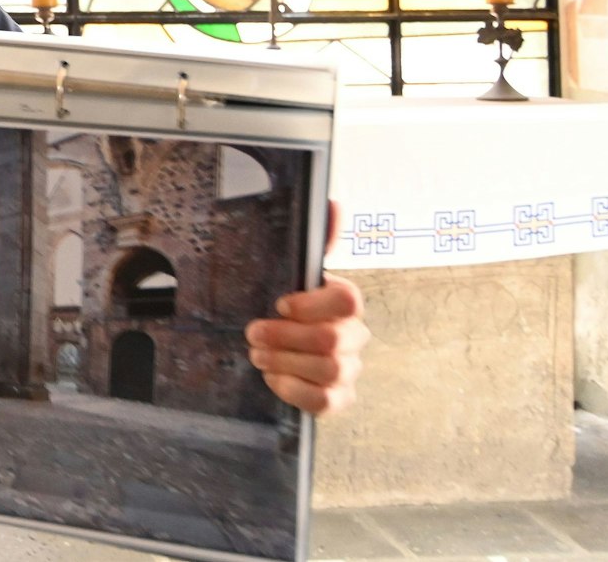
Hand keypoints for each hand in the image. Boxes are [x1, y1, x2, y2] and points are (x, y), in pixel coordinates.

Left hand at [246, 201, 370, 414]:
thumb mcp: (292, 273)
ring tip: (257, 354)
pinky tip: (273, 378)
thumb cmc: (287, 307)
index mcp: (345, 303)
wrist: (278, 346)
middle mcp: (354, 336)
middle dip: (284, 337)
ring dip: (285, 362)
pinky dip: (294, 391)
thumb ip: (314, 240)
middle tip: (253, 333)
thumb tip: (332, 204)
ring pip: (330, 371)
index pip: (348, 301)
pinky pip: (325, 403)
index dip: (311, 304)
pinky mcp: (337, 398)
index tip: (279, 303)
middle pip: (332, 340)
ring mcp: (349, 370)